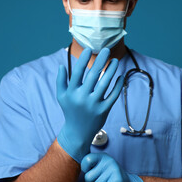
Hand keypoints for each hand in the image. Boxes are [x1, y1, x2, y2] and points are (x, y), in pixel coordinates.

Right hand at [56, 48, 123, 162]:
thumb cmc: (70, 111)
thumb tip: (62, 65)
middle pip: (93, 75)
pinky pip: (113, 95)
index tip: (89, 49)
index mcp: (71, 93)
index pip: (78, 72)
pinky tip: (120, 76)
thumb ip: (60, 81)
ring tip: (115, 61)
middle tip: (107, 49)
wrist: (77, 132)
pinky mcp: (104, 110)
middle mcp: (82, 98)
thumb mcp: (61, 96)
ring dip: (111, 70)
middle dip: (101, 60)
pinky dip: (118, 85)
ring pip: (105, 83)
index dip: (83, 59)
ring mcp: (94, 104)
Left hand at [81, 153, 145, 181]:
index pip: (86, 160)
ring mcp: (114, 170)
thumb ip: (91, 164)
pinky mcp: (117, 181)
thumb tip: (78, 163)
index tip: (91, 170)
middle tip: (101, 180)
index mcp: (103, 156)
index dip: (85, 168)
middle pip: (88, 177)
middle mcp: (109, 161)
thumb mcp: (101, 166)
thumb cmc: (110, 176)